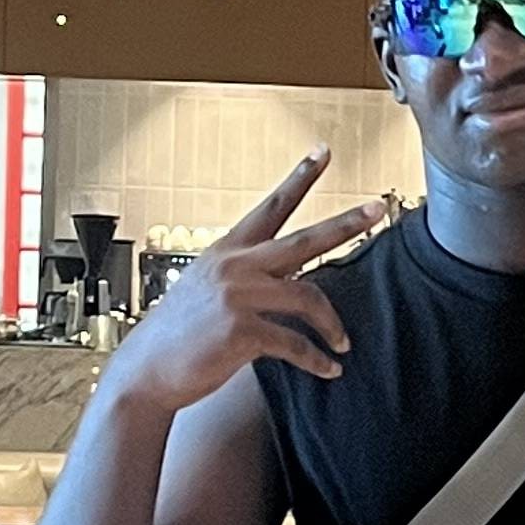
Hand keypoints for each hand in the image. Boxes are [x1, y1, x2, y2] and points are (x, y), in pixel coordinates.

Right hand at [106, 154, 377, 411]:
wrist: (147, 372)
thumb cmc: (180, 336)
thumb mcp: (207, 290)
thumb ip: (245, 277)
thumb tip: (288, 278)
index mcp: (227, 251)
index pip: (270, 207)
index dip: (299, 178)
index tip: (323, 152)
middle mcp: (234, 266)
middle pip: (303, 239)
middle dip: (346, 223)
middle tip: (378, 208)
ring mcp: (237, 297)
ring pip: (308, 297)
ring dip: (333, 324)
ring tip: (344, 342)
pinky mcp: (240, 331)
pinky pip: (295, 344)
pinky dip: (317, 360)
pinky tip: (329, 369)